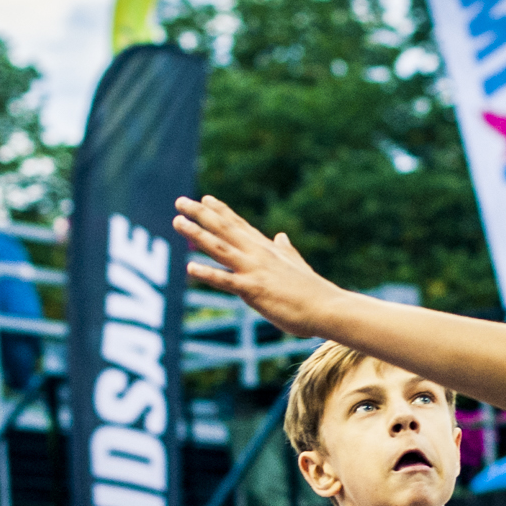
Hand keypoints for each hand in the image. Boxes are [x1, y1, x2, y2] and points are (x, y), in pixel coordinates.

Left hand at [175, 196, 342, 336]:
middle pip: (224, 229)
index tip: (204, 198)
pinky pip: (226, 281)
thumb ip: (286, 250)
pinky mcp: (254, 290)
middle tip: (180, 202)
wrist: (327, 307)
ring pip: (219, 248)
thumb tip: (281, 236)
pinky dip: (207, 274)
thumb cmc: (312, 291)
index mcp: (266, 249)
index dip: (220, 211)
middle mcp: (257, 254)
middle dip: (200, 214)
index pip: (239, 225)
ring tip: (178, 222)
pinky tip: (190, 269)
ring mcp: (254, 270)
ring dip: (197, 234)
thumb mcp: (297, 264)